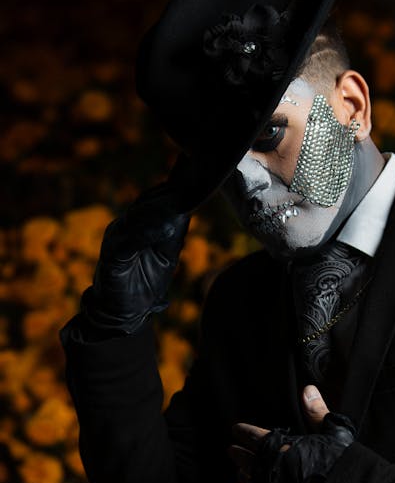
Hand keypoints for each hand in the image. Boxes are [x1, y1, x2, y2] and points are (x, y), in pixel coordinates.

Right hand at [80, 172, 189, 335]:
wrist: (123, 312)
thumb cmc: (145, 282)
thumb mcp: (166, 254)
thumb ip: (174, 232)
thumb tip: (188, 207)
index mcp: (139, 223)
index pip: (157, 199)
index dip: (175, 186)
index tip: (196, 170)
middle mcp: (125, 225)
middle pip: (147, 203)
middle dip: (170, 192)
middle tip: (193, 178)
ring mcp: (116, 239)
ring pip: (137, 217)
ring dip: (160, 210)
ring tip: (181, 202)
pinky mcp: (111, 256)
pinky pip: (127, 242)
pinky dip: (145, 235)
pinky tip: (164, 230)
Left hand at [229, 386, 356, 482]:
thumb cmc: (341, 466)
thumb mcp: (333, 433)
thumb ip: (316, 413)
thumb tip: (307, 389)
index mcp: (279, 447)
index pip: (253, 436)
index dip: (243, 432)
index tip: (235, 429)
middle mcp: (268, 469)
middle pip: (245, 459)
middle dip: (238, 452)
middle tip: (231, 449)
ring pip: (248, 481)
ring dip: (243, 474)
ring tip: (239, 471)